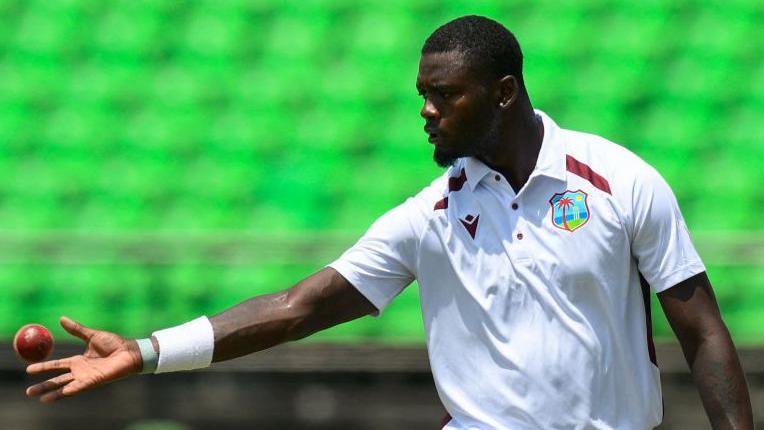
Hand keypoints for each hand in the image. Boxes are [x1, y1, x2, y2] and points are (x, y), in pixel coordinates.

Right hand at [26, 316, 142, 402]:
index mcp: (79, 360)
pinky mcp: (93, 381)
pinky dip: (65, 392)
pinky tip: (53, 397)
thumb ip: (76, 329)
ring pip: (64, 386)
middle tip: (28, 392)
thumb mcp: (92, 335)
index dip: (43, 368)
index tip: (29, 370)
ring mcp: (86, 377)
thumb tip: (61, 318)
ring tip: (37, 397)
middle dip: (43, 385)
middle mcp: (80, 371)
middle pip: (57, 380)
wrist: (129, 351)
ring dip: (50, 392)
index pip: (57, 366)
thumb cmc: (115, 343)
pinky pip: (76, 388)